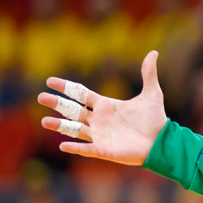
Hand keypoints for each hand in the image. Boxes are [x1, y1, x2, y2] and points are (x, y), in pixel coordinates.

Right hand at [37, 51, 167, 164]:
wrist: (162, 142)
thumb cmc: (155, 119)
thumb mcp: (152, 94)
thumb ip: (149, 74)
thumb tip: (154, 53)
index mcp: (106, 105)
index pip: (81, 95)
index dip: (66, 87)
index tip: (49, 81)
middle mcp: (98, 120)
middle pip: (73, 111)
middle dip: (57, 104)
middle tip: (41, 97)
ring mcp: (99, 135)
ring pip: (75, 130)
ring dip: (60, 126)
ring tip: (44, 121)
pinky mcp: (104, 150)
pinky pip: (86, 149)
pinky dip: (75, 148)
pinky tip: (63, 145)